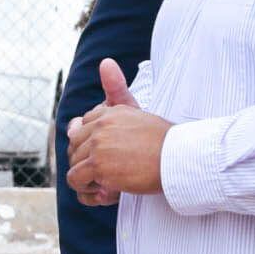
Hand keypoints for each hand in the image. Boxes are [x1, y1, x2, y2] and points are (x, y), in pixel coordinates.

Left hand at [67, 59, 168, 203]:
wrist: (180, 159)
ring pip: (73, 165)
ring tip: (109, 184)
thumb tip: (104, 62)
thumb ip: (117, 90)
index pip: (81, 128)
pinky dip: (87, 191)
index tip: (110, 156)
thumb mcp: (138, 113)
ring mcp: (97, 145)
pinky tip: (107, 192)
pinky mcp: (98, 165)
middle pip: (74, 147)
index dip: (92, 146)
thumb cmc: (164, 140)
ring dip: (87, 179)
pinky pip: (76, 180)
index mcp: (109, 112)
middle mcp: (100, 125)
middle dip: (87, 162)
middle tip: (110, 173)